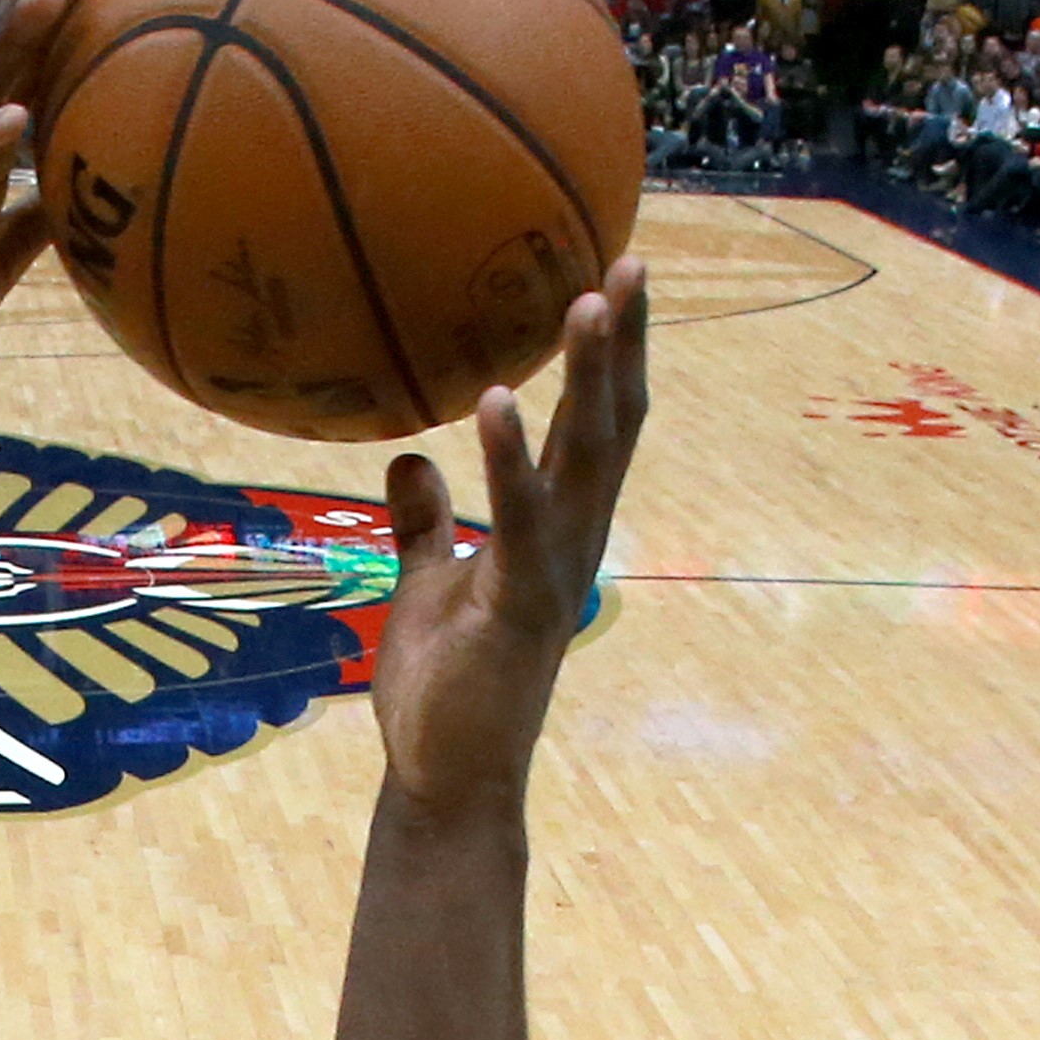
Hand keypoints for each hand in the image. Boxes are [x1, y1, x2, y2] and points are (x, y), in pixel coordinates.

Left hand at [365, 264, 650, 814]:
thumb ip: (424, 521)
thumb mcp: (424, 583)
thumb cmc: (444, 688)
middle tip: (630, 261)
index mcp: (556, 531)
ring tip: (585, 302)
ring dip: (587, 381)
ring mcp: (553, 574)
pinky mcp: (518, 608)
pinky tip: (496, 401)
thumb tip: (408, 455)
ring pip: (584, 461)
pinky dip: (509, 461)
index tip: (613, 279)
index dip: (610, 357)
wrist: (447, 779)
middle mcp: (572, 543)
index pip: (596, 427)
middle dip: (622, 346)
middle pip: (611, 427)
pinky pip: (520, 522)